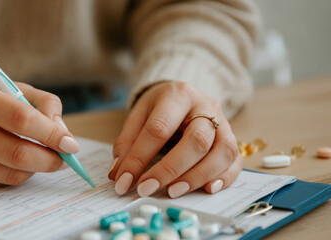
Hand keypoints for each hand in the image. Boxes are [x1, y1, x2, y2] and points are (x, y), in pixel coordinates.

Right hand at [0, 81, 78, 186]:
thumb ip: (46, 105)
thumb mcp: (16, 88)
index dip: (51, 134)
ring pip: (10, 173)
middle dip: (49, 159)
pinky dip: (19, 174)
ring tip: (46, 159)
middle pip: (16, 153)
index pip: (21, 119)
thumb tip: (64, 136)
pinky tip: (21, 163)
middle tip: (64, 159)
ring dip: (37, 169)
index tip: (70, 144)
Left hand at [108, 82, 241, 197]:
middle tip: (146, 189)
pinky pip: (235, 161)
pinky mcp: (232, 139)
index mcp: (177, 95)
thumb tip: (118, 175)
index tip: (124, 182)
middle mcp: (206, 106)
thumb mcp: (138, 116)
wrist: (183, 95)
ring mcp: (224, 122)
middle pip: (196, 140)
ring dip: (197, 177)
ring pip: (221, 152)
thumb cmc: (159, 108)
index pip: (159, 128)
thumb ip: (127, 144)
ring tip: (173, 192)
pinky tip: (207, 189)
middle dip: (170, 169)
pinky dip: (224, 178)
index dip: (139, 158)